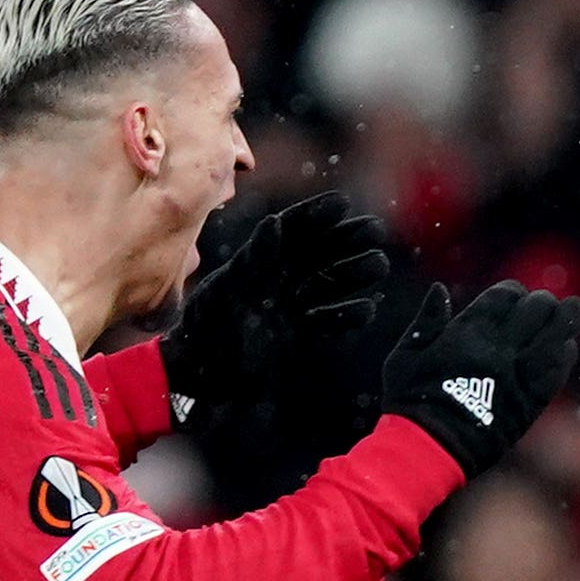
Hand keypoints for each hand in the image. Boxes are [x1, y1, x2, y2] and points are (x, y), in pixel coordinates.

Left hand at [160, 192, 388, 421]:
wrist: (201, 376)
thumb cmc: (207, 328)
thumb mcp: (226, 288)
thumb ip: (254, 258)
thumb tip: (276, 221)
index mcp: (257, 261)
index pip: (291, 230)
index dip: (316, 214)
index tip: (343, 204)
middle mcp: (276, 279)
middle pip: (317, 252)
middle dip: (347, 239)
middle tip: (376, 230)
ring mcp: (289, 306)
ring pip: (328, 283)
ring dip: (354, 273)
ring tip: (379, 265)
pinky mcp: (297, 334)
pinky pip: (328, 319)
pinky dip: (348, 314)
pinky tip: (368, 308)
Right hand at [381, 280, 579, 477]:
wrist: (430, 449)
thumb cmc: (411, 402)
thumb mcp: (405, 355)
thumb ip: (426, 320)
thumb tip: (439, 289)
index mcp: (467, 333)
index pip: (506, 296)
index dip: (513, 292)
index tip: (513, 298)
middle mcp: (498, 350)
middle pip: (538, 310)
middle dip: (542, 303)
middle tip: (542, 307)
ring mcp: (519, 376)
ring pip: (558, 335)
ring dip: (566, 320)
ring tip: (569, 314)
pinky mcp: (531, 403)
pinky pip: (558, 370)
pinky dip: (565, 354)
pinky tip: (564, 347)